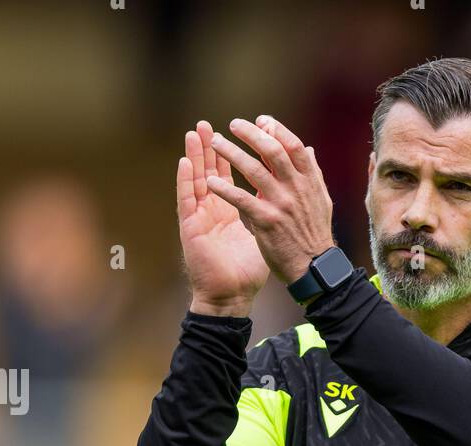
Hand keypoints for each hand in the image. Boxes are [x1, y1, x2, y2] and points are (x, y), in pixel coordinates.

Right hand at [177, 120, 269, 316]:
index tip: (240, 135)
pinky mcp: (191, 228)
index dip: (235, 156)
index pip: (231, 177)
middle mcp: (214, 211)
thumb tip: (285, 194)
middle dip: (211, 147)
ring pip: (196, 180)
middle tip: (209, 124)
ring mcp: (201, 218)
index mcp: (231, 212)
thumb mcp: (263, 235)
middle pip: (211, 172)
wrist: (232, 297)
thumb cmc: (246, 272)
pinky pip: (186, 200)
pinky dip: (185, 180)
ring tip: (195, 132)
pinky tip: (185, 162)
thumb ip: (269, 212)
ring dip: (195, 156)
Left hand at [206, 116, 335, 284]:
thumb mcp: (321, 201)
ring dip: (231, 153)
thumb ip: (313, 174)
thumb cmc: (314, 235)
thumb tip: (307, 149)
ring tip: (214, 143)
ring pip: (254, 170)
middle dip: (250, 134)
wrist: (314, 268)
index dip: (276, 129)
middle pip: (272, 150)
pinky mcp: (267, 222)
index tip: (261, 121)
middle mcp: (296, 189)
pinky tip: (210, 182)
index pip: (293, 146)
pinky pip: (241, 199)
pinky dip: (225, 189)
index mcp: (309, 181)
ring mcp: (281, 204)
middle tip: (232, 125)